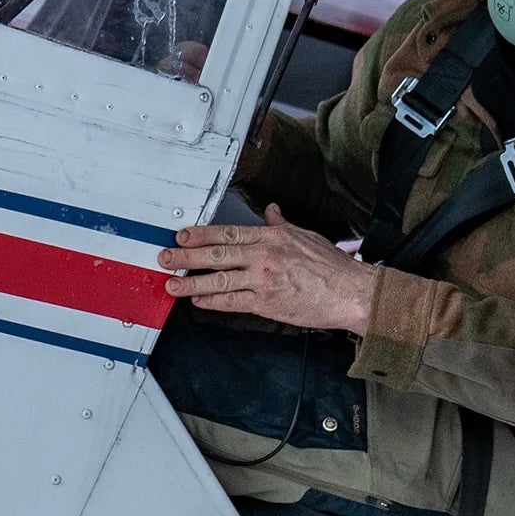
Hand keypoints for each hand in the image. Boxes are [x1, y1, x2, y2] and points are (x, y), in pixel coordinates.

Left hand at [160, 205, 379, 332]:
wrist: (349, 293)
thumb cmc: (331, 266)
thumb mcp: (305, 236)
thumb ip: (281, 225)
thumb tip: (270, 211)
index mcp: (271, 237)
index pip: (228, 232)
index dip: (201, 234)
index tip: (182, 235)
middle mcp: (263, 257)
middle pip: (217, 254)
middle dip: (186, 257)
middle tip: (165, 257)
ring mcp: (263, 281)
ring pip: (219, 281)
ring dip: (192, 283)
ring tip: (172, 284)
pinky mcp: (266, 304)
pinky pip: (233, 302)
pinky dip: (213, 302)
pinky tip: (198, 302)